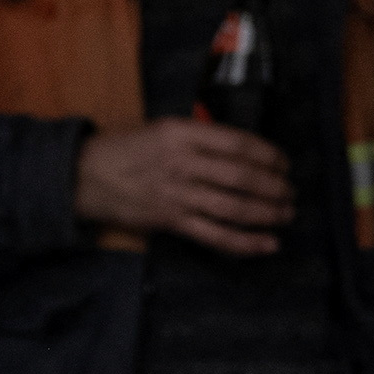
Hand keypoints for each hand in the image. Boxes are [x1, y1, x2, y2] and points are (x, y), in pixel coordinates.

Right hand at [76, 116, 292, 255]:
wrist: (82, 175)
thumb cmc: (126, 150)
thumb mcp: (162, 129)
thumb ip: (201, 138)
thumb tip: (245, 150)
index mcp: (182, 134)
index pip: (239, 143)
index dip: (269, 155)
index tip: (284, 163)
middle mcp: (182, 163)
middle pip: (242, 177)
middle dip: (275, 187)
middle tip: (290, 192)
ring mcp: (176, 194)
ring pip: (233, 207)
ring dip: (267, 213)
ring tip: (286, 215)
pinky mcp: (170, 221)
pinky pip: (215, 234)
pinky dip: (246, 242)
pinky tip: (268, 244)